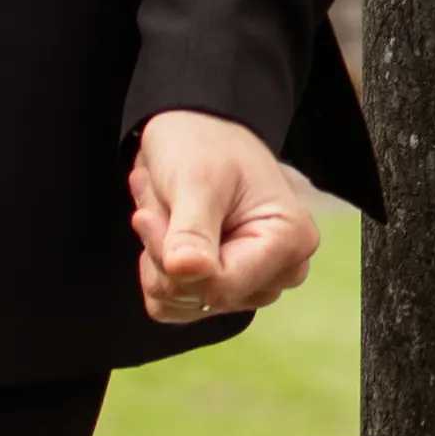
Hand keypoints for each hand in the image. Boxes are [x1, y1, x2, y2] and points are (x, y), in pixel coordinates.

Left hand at [131, 110, 323, 325]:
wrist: (197, 130)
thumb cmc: (204, 145)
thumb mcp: (196, 179)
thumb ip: (192, 229)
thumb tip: (187, 271)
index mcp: (290, 240)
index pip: (222, 285)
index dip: (173, 261)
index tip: (145, 217)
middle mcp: (282, 269)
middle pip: (204, 297)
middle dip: (165, 254)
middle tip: (160, 206)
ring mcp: (255, 282)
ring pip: (184, 304)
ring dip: (158, 258)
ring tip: (164, 211)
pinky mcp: (227, 288)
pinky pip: (175, 305)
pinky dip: (157, 268)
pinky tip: (166, 230)